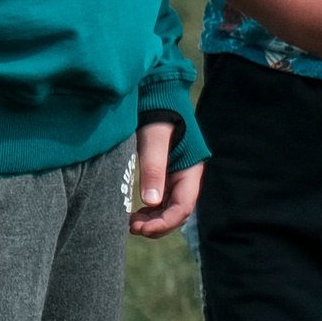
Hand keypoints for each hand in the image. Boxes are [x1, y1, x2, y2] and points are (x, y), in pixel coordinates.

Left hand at [129, 120, 200, 239]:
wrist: (157, 91)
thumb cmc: (157, 111)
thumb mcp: (153, 138)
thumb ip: (153, 168)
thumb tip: (151, 202)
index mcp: (190, 169)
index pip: (183, 207)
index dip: (164, 223)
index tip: (141, 229)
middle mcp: (186, 176)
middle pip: (177, 212)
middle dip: (157, 225)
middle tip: (132, 227)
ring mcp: (176, 176)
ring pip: (169, 209)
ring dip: (153, 220)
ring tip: (131, 222)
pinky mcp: (165, 173)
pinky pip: (162, 200)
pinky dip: (150, 211)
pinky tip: (135, 212)